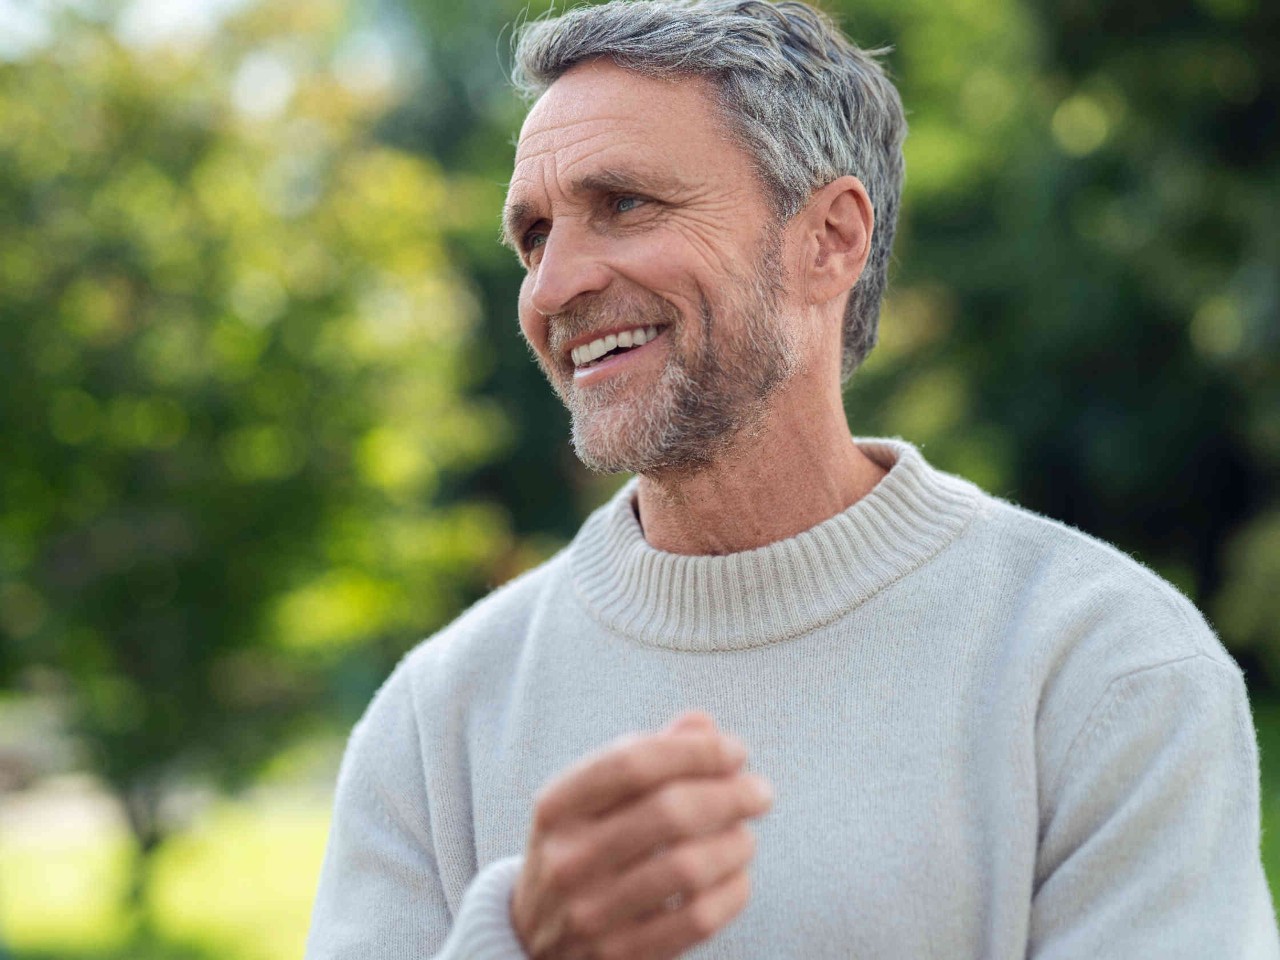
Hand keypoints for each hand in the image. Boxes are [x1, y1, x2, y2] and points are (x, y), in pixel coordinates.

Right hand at [511, 710, 772, 958]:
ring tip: (745, 835)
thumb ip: (645, 756)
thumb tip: (702, 725)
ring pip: (689, 866)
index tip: (736, 751)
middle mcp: (566, 858)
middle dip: (731, 795)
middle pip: (670, 812)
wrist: (534, 940)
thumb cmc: (581, 849)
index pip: (635, 763)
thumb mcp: (592, 800)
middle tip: (760, 792)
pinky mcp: (620, 956)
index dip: (696, 751)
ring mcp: (590, 913)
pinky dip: (732, 892)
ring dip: (735, 843)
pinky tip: (737, 876)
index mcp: (556, 807)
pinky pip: (698, 919)